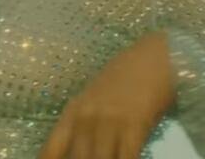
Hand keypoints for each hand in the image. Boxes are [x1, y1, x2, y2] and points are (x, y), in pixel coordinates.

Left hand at [37, 30, 174, 158]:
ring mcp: (109, 122)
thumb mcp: (94, 99)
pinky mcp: (134, 125)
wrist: (152, 57)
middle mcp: (87, 118)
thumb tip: (80, 151)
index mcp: (73, 111)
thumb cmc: (124, 77)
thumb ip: (84, 125)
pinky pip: (126, 157)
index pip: (52, 148)